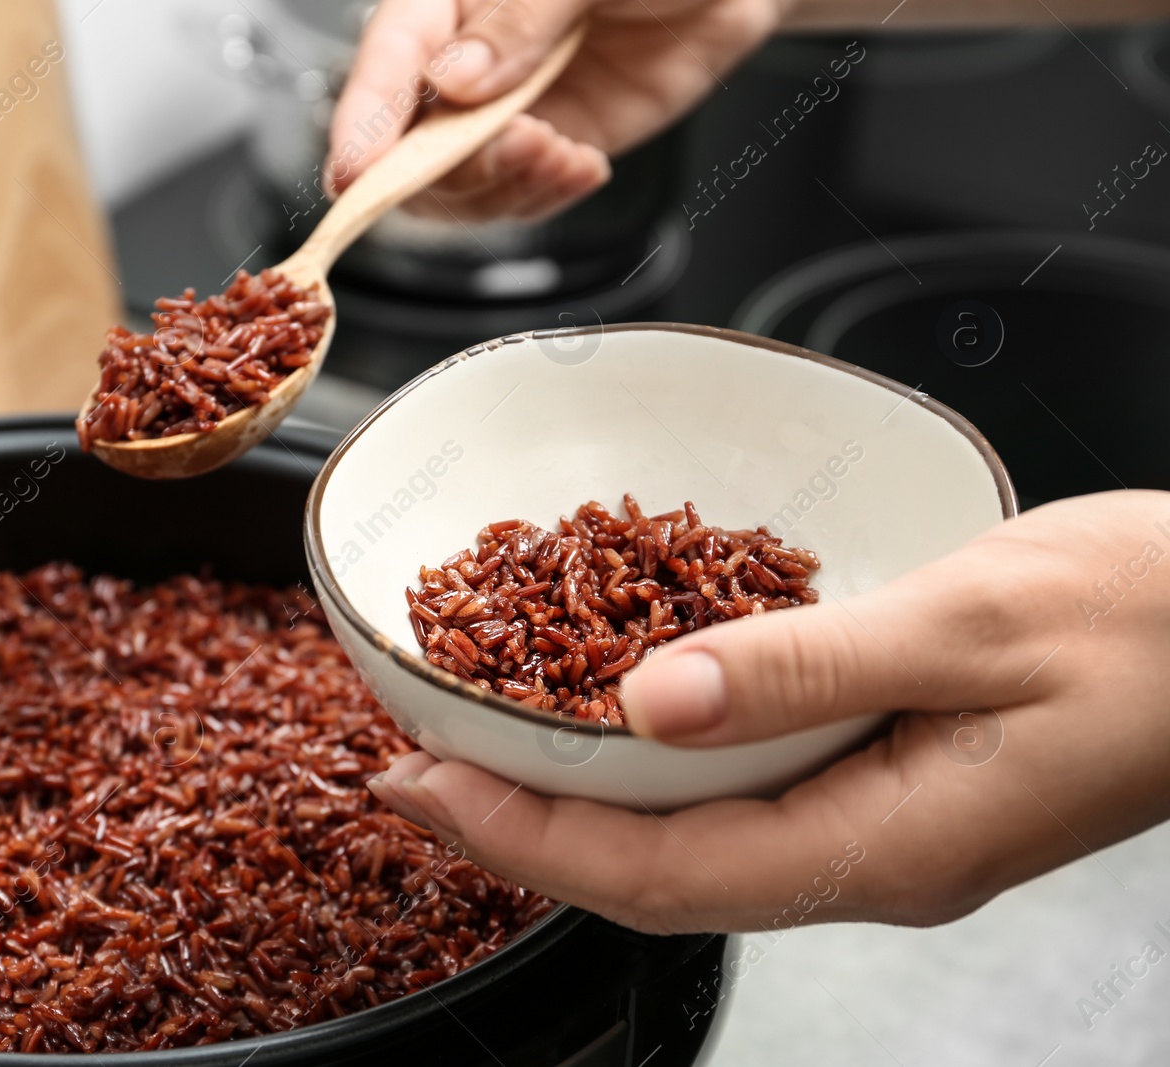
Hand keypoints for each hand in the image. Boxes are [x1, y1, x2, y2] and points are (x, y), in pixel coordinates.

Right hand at [328, 0, 790, 220]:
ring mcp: (503, 113)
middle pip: (407, 145)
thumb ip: (517, 20)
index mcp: (446, 3)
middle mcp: (463, 63)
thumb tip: (453, 82)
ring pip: (460, 186)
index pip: (385, 62)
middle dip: (451, 169)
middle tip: (515, 148)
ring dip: (505, 188)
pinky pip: (520, 198)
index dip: (363, 121)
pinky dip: (545, 197)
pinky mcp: (549, 146)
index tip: (355, 173)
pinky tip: (582, 163)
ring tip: (562, 153)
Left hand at [368, 490, 1169, 932]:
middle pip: (654, 873)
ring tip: (475, 753)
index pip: (659, 872)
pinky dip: (651, 771)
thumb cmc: (1157, 622)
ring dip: (574, 805)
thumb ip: (805, 668)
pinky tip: (605, 726)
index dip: (522, 839)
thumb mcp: (971, 623)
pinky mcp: (889, 782)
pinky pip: (740, 798)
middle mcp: (871, 860)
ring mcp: (880, 829)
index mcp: (886, 845)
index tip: (419, 787)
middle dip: (519, 832)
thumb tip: (646, 703)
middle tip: (410, 774)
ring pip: (690, 843)